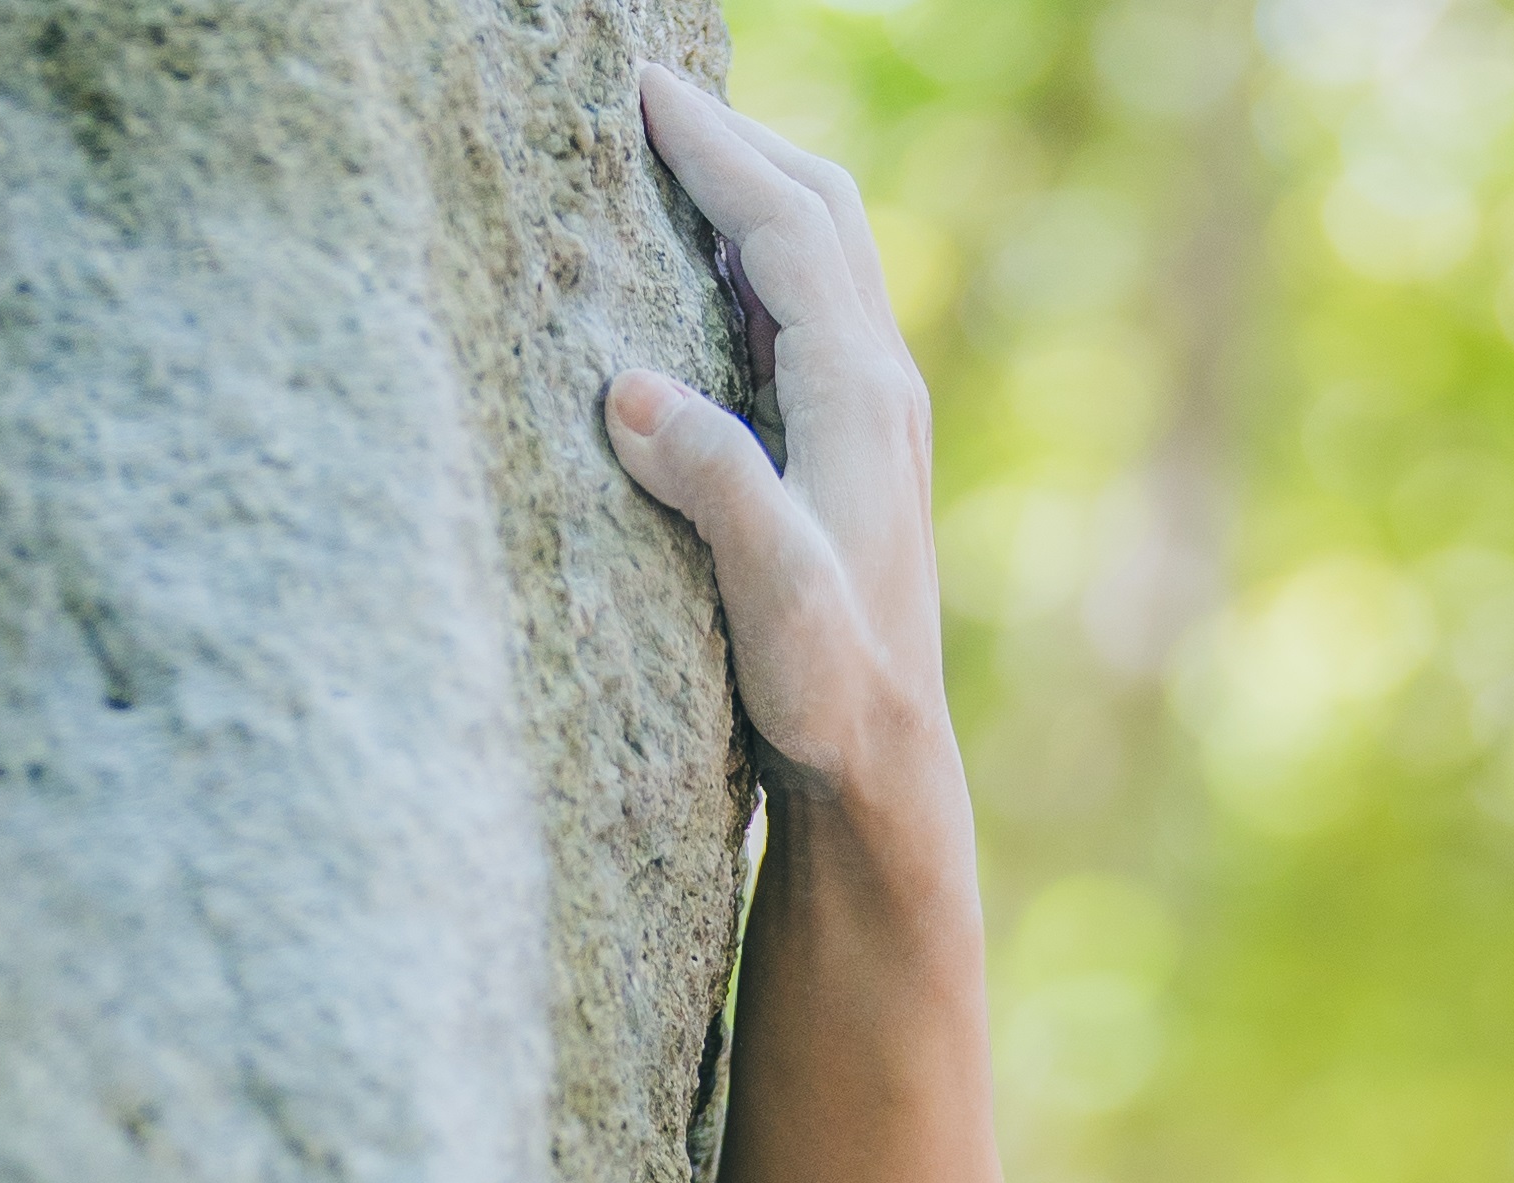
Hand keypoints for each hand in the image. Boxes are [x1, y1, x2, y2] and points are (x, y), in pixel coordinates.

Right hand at [609, 67, 952, 821]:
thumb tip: (628, 387)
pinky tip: (705, 271)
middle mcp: (880, 388)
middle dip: (739, 142)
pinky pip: (809, 314)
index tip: (640, 90)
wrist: (885, 763)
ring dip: (754, 193)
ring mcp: (876, 417)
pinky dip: (758, 261)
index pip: (785, 225)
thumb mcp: (771, 592)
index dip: (715, 149)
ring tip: (675, 154)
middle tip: (651, 97)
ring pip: (822, 257)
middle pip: (819, 212)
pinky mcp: (856, 453)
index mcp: (859, 395)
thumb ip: (713, 483)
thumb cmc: (827, 687)